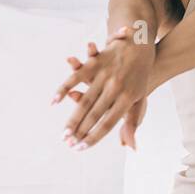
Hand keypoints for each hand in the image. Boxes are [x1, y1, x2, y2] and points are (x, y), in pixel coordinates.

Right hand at [53, 25, 155, 150]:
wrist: (140, 45)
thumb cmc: (140, 78)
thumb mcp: (140, 99)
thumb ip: (132, 122)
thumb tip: (130, 148)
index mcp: (127, 98)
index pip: (108, 123)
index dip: (94, 137)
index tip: (81, 148)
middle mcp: (116, 87)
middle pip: (95, 114)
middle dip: (80, 131)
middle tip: (68, 143)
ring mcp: (105, 75)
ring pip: (85, 100)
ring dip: (73, 118)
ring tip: (63, 132)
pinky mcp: (95, 63)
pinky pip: (76, 77)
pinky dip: (63, 89)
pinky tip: (54, 102)